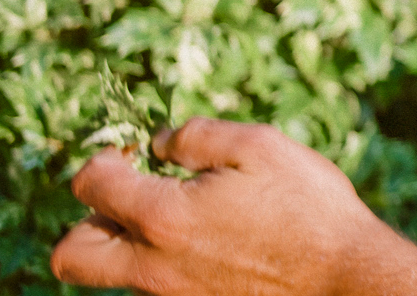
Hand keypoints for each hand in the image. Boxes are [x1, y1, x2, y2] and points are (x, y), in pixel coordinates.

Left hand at [52, 119, 416, 295]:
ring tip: (175, 218)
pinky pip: (153, 286)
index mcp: (162, 217)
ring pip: (112, 275)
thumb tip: (160, 142)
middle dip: (87, 219)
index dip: (104, 159)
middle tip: (129, 196)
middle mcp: (152, 266)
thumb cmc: (308, 207)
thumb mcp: (260, 146)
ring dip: (127, 242)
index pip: (90, 185)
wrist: (346, 278)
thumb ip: (198, 136)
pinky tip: (208, 242)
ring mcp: (171, 295)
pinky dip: (163, 261)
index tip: (131, 154)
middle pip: (71, 254)